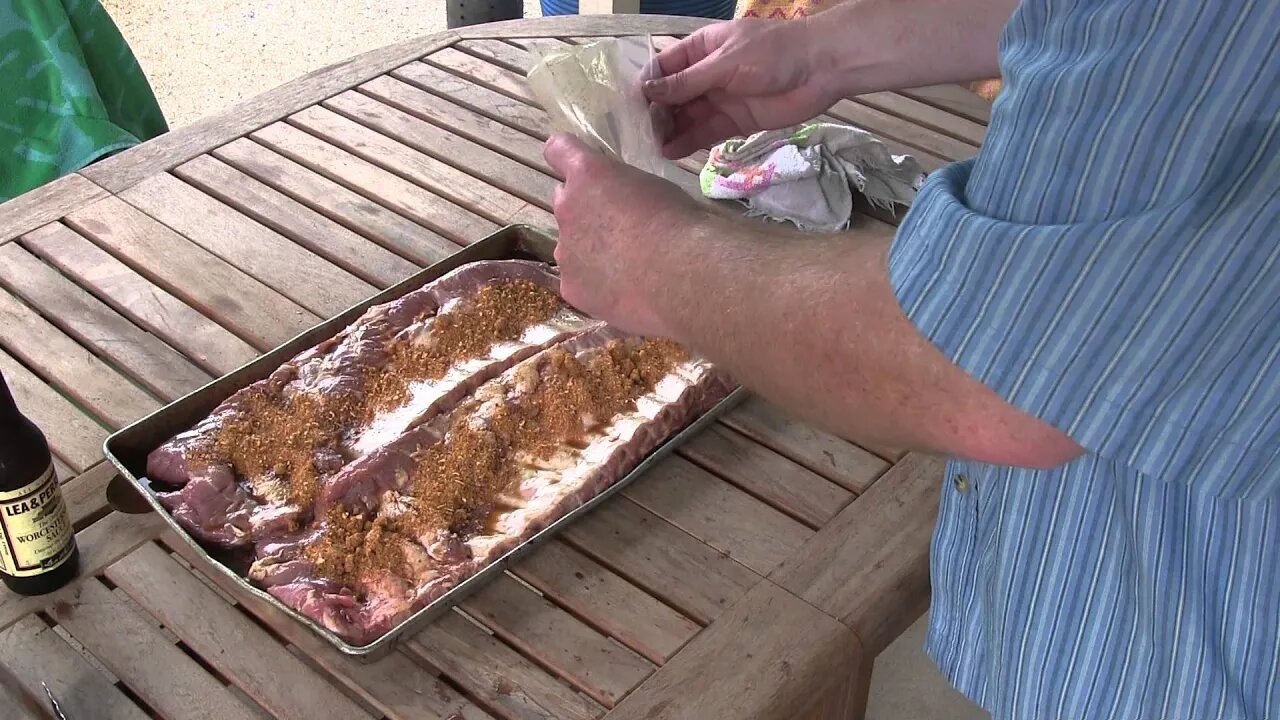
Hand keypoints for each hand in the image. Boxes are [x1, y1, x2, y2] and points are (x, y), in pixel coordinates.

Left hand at [543, 134, 703, 337]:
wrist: (683, 277)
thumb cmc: (680, 224)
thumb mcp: (655, 188)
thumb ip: (624, 190)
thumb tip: (623, 205)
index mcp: (588, 174)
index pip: (558, 150)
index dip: (566, 156)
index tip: (577, 168)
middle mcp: (566, 208)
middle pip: (565, 203)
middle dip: (585, 211)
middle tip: (619, 229)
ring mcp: (564, 252)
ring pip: (571, 247)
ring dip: (590, 251)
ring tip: (627, 268)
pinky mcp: (570, 287)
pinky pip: (579, 281)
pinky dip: (596, 285)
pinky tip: (624, 291)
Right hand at [645, 19, 836, 158]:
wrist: (820, 68)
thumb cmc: (772, 53)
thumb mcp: (725, 63)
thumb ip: (687, 82)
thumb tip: (648, 91)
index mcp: (699, 50)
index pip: (663, 69)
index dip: (646, 88)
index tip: (630, 108)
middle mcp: (705, 75)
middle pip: (671, 97)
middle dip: (655, 115)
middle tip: (639, 135)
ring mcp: (719, 99)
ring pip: (686, 118)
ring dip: (669, 132)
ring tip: (650, 149)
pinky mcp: (734, 122)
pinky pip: (706, 133)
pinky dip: (688, 143)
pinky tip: (670, 153)